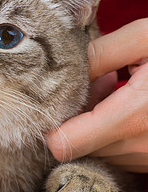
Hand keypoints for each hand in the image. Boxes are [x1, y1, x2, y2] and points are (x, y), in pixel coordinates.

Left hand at [47, 19, 147, 172]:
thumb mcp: (146, 38)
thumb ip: (100, 54)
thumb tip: (62, 69)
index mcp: (133, 115)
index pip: (65, 144)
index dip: (53, 123)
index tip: (57, 101)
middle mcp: (141, 147)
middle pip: (80, 147)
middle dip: (79, 117)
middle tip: (99, 83)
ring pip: (101, 150)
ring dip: (99, 125)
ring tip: (120, 89)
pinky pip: (123, 154)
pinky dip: (119, 132)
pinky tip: (134, 105)